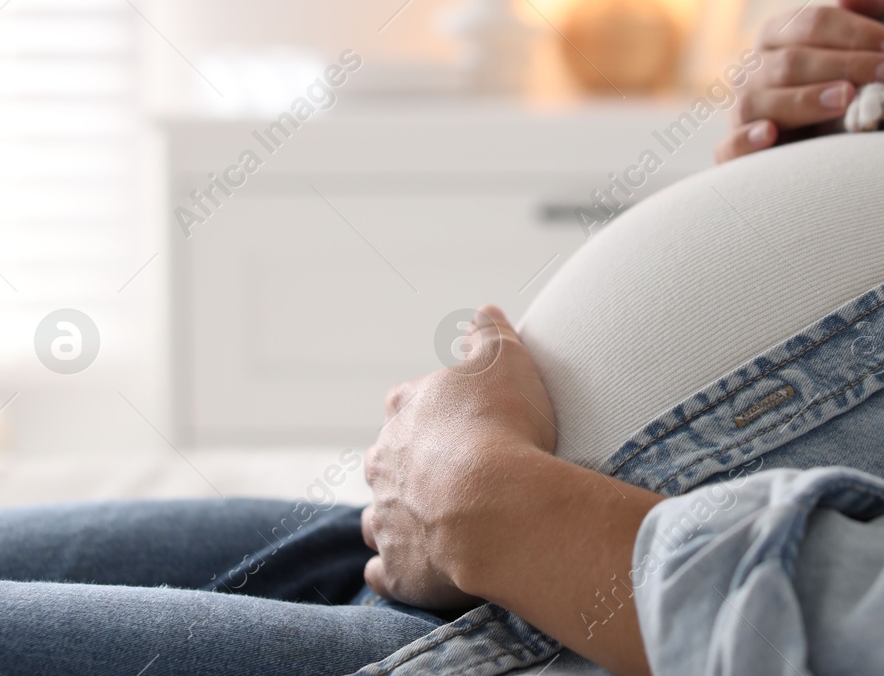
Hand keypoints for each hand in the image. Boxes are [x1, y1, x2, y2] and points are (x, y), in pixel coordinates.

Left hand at [361, 305, 556, 608]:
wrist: (495, 505)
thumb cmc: (502, 426)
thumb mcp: (505, 360)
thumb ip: (491, 334)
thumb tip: (484, 313)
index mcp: (405, 411)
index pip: (406, 404)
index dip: (432, 413)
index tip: (460, 422)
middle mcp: (383, 462)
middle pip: (387, 462)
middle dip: (411, 468)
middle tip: (455, 475)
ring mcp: (386, 517)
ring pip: (379, 516)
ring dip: (399, 518)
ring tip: (437, 524)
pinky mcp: (397, 568)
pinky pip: (386, 571)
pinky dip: (396, 569)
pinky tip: (418, 567)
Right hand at [716, 0, 883, 162]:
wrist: (822, 142)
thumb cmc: (843, 83)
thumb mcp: (860, 43)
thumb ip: (864, 6)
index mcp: (776, 35)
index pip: (812, 23)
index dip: (858, 32)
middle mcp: (752, 69)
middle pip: (792, 61)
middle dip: (848, 65)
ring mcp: (741, 110)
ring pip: (761, 101)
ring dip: (805, 99)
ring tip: (848, 98)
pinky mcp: (735, 152)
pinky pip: (729, 147)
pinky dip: (746, 140)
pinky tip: (771, 134)